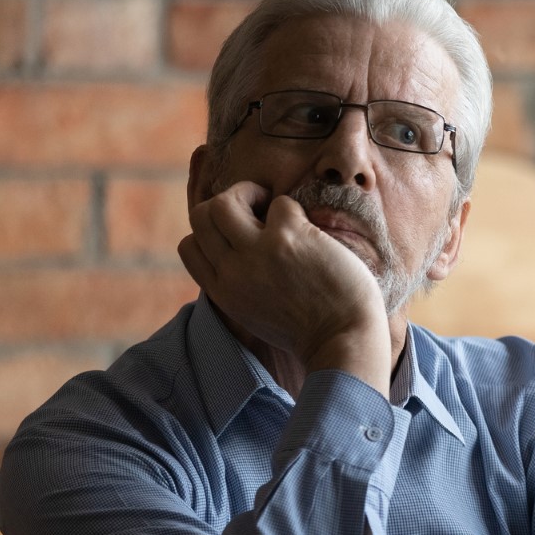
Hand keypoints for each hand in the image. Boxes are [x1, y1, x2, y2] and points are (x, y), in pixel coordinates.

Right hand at [178, 181, 389, 389]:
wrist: (344, 342)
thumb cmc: (313, 330)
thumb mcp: (257, 315)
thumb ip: (241, 286)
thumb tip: (240, 255)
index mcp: (223, 292)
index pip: (189, 247)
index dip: (211, 232)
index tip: (240, 234)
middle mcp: (232, 271)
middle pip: (201, 216)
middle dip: (228, 202)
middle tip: (258, 209)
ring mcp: (258, 253)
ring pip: (223, 202)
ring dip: (249, 192)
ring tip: (273, 207)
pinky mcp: (288, 238)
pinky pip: (281, 203)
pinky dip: (294, 210)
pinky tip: (311, 231)